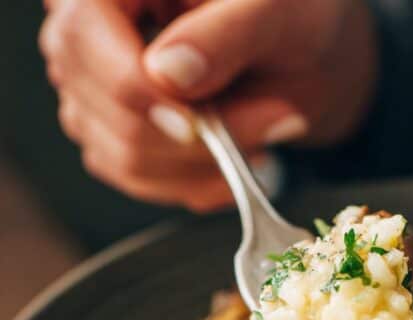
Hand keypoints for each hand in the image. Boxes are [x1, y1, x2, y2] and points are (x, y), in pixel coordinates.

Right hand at [40, 0, 377, 210]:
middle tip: (279, 121)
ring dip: (207, 164)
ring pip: (125, 157)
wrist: (301, 55)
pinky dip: (199, 184)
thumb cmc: (288, 17)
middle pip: (109, 110)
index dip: (135, 93)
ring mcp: (94, 92)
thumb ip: (225, 34)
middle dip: (198, 139)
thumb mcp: (275, 10)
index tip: (194, 128)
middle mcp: (86, 36)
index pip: (84, 40)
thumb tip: (169, 74)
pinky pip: (141, 181)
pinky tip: (241, 162)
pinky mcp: (114, 137)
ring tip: (267, 133)